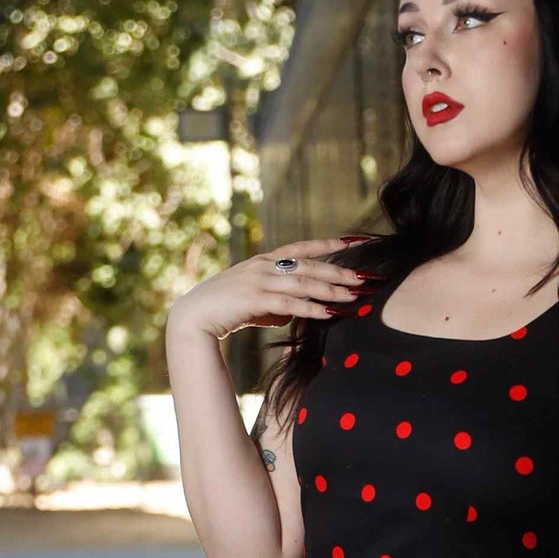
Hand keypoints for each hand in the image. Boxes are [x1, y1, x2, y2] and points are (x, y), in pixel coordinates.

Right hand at [166, 235, 371, 340]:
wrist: (194, 316)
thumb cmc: (224, 310)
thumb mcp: (253, 300)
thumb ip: (275, 302)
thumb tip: (293, 313)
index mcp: (264, 260)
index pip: (301, 247)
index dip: (327, 244)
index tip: (352, 241)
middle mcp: (264, 265)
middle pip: (309, 266)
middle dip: (338, 271)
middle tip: (363, 278)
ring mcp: (259, 281)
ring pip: (303, 284)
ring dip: (331, 291)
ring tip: (354, 297)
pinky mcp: (255, 299)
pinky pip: (290, 304)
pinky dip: (312, 309)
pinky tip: (329, 314)